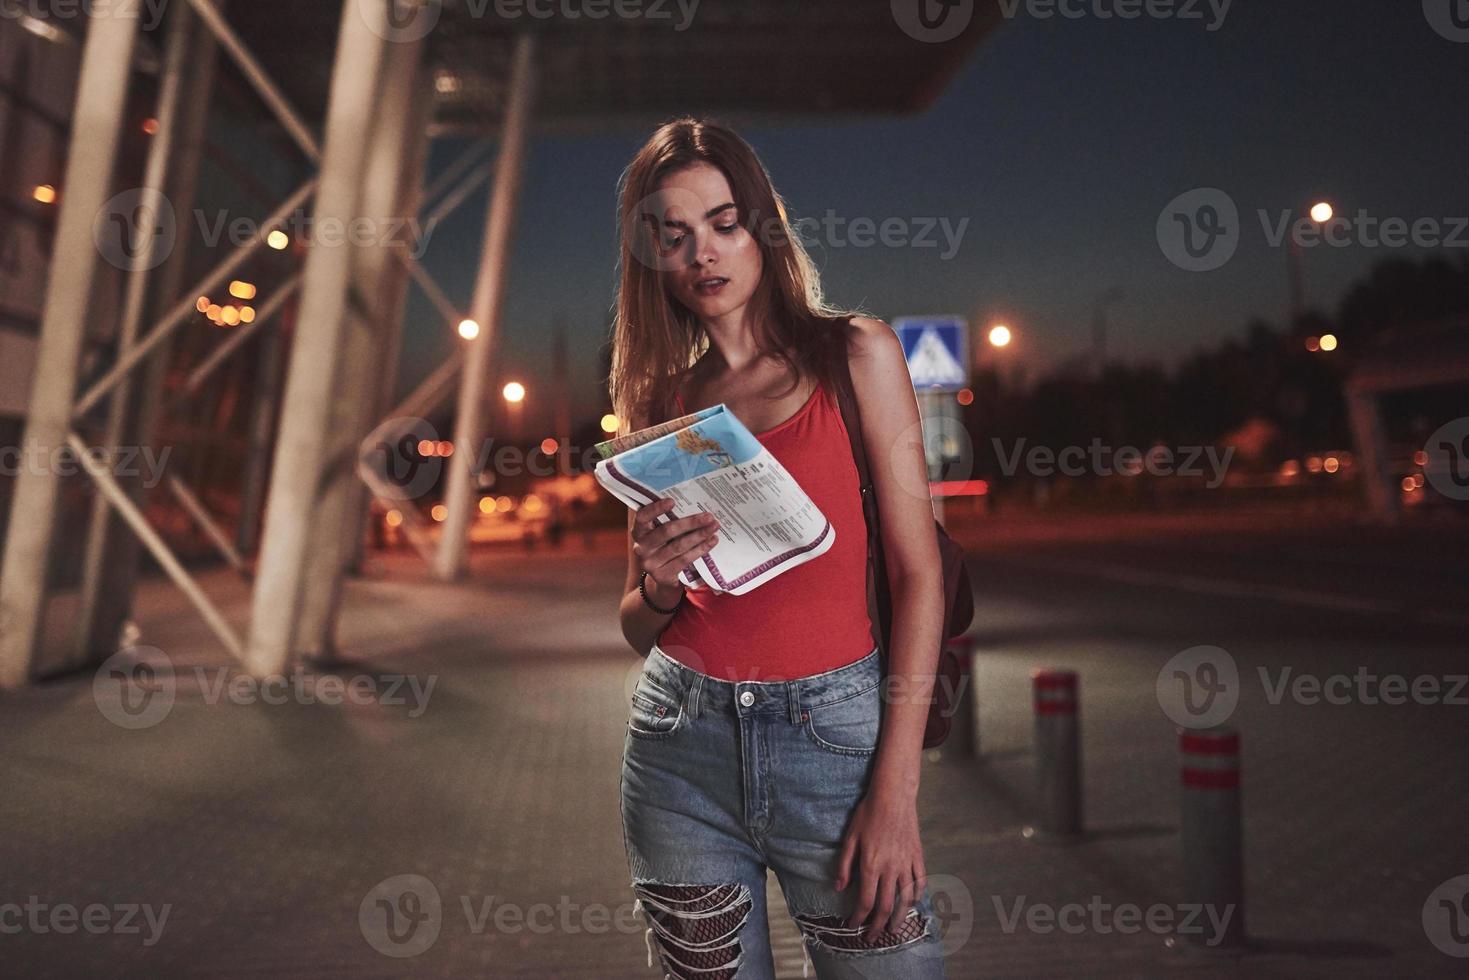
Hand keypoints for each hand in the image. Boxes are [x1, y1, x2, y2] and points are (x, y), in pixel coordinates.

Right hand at [631, 497, 719, 591]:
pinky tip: (711, 541)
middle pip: (666, 532)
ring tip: (714, 527)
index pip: (642, 517)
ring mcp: (651, 564)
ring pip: (678, 546)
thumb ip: (668, 520)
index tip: (672, 501)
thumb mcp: (661, 533)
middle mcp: (641, 548)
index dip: (655, 509)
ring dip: (699, 535)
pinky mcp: (662, 575)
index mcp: (638, 532)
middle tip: (709, 517)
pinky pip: (684, 559)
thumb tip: (692, 502)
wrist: (662, 576)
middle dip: (690, 523)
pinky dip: (700, 549)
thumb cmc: (665, 546)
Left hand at [834, 786, 926, 938]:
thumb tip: (839, 887)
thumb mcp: (850, 838)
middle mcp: (890, 868)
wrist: (893, 796)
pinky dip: (917, 896)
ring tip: (894, 930)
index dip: (858, 917)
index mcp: (871, 865)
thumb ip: (845, 865)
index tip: (853, 926)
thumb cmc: (868, 814)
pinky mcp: (918, 856)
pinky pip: (920, 882)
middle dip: (878, 926)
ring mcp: (906, 864)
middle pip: (885, 907)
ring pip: (905, 899)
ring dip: (899, 918)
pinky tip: (912, 903)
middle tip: (872, 937)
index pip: (865, 901)